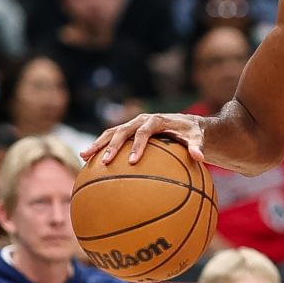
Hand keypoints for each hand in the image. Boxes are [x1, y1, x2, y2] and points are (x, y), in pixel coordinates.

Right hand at [84, 112, 206, 167]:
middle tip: (105, 162)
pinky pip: (111, 138)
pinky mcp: (127, 130)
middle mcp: (141, 120)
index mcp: (156, 120)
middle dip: (113, 146)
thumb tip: (200, 158)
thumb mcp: (198, 139)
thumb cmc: (193, 134)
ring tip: (84, 157)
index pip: (144, 132)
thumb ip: (197, 147)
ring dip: (98, 144)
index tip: (133, 161)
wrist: (186, 124)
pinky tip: (88, 161)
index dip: (138, 145)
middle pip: (123, 131)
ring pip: (111, 132)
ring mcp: (132, 124)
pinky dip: (99, 147)